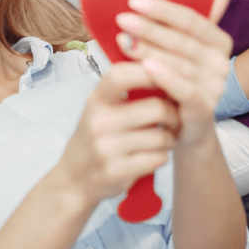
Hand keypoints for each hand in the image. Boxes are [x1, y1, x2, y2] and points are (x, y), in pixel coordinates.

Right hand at [57, 63, 178, 205]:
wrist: (74, 178)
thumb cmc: (95, 137)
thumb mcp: (99, 109)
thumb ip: (122, 91)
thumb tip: (161, 70)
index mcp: (95, 101)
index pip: (120, 75)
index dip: (147, 72)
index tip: (165, 76)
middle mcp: (98, 122)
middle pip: (156, 108)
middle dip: (173, 114)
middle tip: (174, 119)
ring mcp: (106, 149)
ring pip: (161, 137)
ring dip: (170, 138)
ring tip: (165, 139)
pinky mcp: (116, 171)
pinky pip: (157, 158)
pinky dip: (163, 156)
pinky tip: (155, 155)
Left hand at [114, 0, 234, 147]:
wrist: (187, 130)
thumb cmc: (180, 83)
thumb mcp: (189, 49)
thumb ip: (203, 17)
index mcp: (220, 43)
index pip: (192, 19)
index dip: (164, 9)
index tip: (134, 1)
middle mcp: (222, 64)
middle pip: (182, 40)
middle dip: (149, 28)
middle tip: (122, 19)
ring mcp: (215, 88)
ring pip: (179, 63)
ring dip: (148, 50)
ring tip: (121, 40)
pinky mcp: (204, 110)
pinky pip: (186, 90)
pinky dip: (166, 77)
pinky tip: (146, 66)